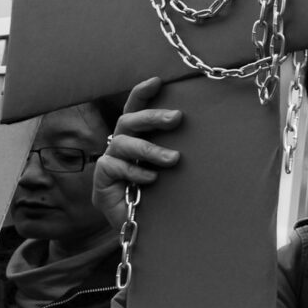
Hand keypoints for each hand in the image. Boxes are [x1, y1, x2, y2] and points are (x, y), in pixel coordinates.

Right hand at [92, 77, 182, 230]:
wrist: (142, 227)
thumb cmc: (160, 191)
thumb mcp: (170, 166)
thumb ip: (176, 147)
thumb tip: (206, 130)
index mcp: (137, 136)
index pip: (135, 108)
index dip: (142, 93)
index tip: (158, 81)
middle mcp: (121, 144)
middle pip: (129, 120)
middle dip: (153, 116)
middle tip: (177, 118)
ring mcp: (109, 161)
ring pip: (124, 143)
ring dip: (150, 149)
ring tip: (174, 159)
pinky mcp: (101, 181)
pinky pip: (114, 166)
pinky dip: (136, 172)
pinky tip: (153, 180)